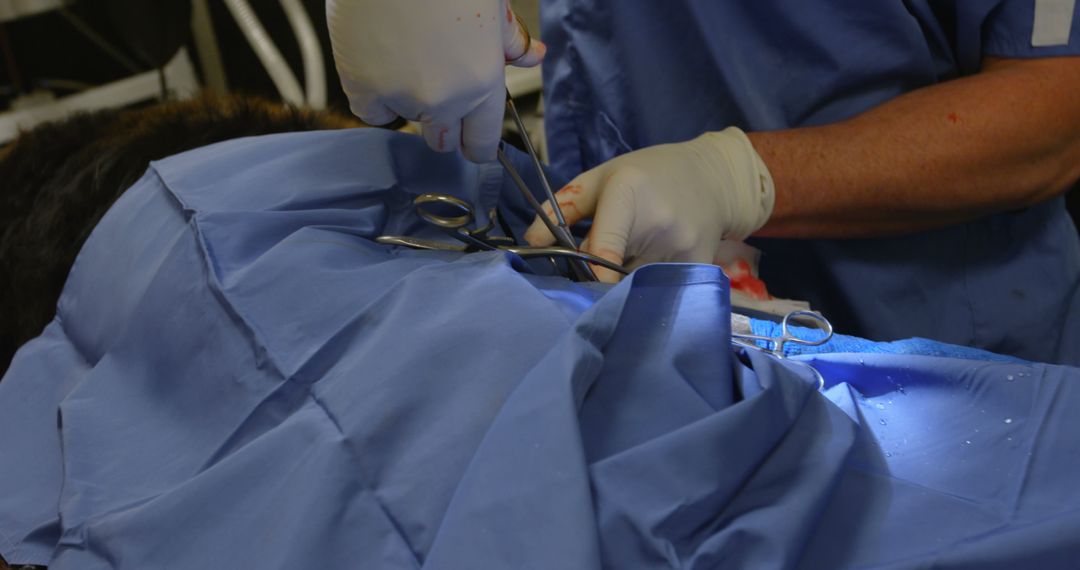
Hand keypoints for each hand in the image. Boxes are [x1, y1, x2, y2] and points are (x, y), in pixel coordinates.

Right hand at [327, 0, 544, 161]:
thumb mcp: (493, 7)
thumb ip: (511, 42)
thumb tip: (532, 57)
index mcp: (481, 83)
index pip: (480, 143)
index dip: (475, 143)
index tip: (470, 139)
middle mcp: (443, 99)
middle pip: (442, 141)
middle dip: (443, 123)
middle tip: (438, 86)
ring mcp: (400, 96)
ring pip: (407, 120)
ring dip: (409, 101)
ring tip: (409, 54)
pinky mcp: (362, 87)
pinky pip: (372, 112)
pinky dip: (376, 96)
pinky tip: (382, 62)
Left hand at [524, 127, 774, 281]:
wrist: (714, 177)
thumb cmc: (647, 174)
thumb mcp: (601, 177)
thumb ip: (562, 208)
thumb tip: (531, 244)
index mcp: (628, 194)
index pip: (605, 250)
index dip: (589, 277)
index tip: (577, 291)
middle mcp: (659, 223)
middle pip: (616, 273)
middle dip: (599, 278)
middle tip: (592, 272)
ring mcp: (682, 247)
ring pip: (638, 284)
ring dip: (624, 283)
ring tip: (628, 262)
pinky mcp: (700, 265)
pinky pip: (663, 289)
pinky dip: (651, 287)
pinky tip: (653, 266)